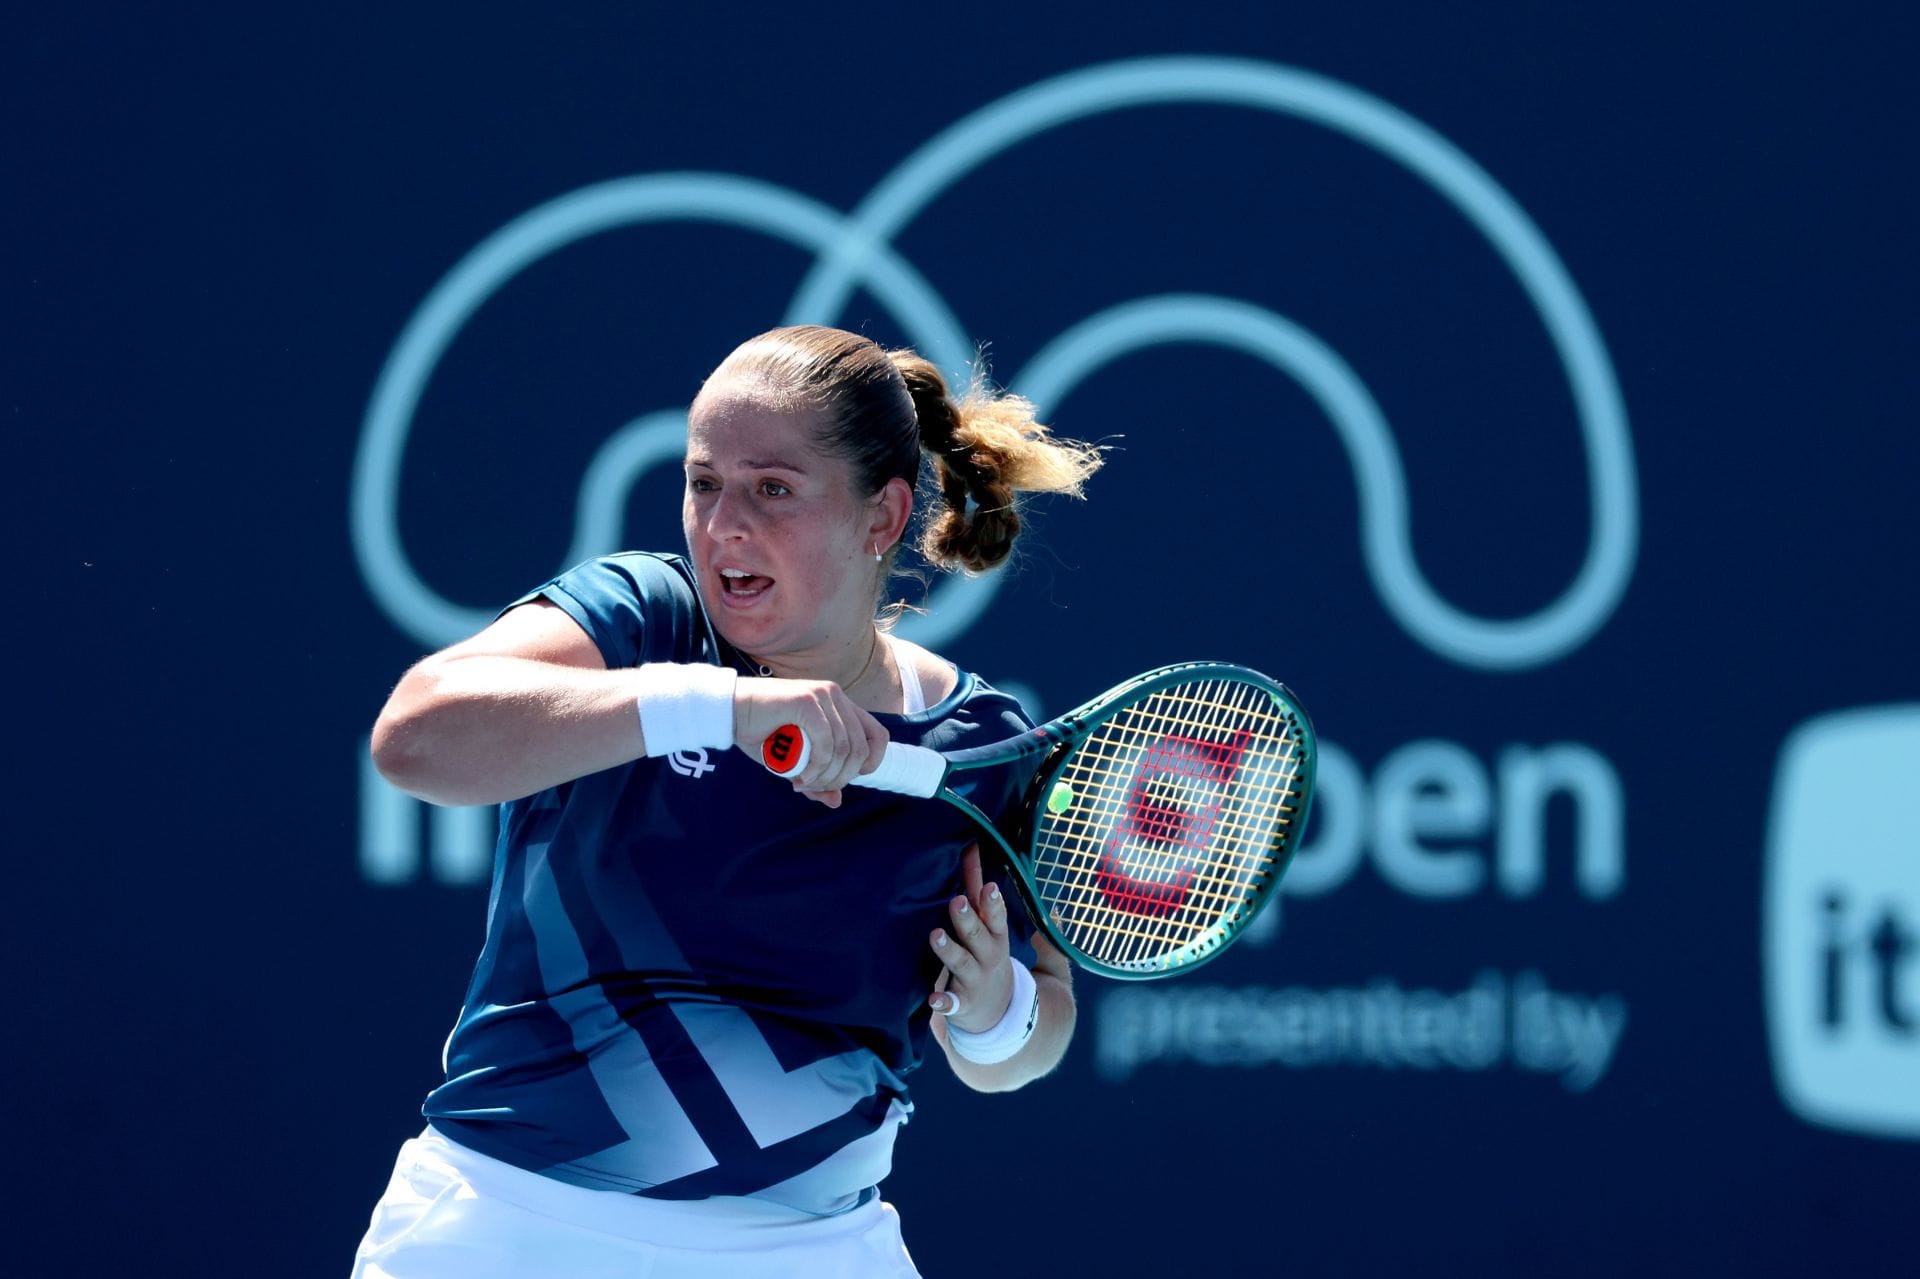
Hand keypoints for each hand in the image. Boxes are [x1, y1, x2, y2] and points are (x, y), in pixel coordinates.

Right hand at [733, 676, 888, 807]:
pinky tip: (801, 777)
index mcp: (840, 705)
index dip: (871, 763)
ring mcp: (823, 695)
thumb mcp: (793, 762)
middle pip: (860, 748)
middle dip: (841, 777)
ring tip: (803, 784)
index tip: (846, 779)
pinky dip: (816, 767)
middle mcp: (836, 696)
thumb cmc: (760, 733)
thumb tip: (836, 801)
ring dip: (826, 775)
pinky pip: (826, 743)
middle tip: (815, 788)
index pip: (878, 735)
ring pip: (844, 748)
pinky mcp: (808, 701)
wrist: (729, 711)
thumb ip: (816, 777)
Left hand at [928, 843, 1013, 1032]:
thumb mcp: (992, 927)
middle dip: (968, 919)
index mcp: (996, 936)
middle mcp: (988, 956)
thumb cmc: (988, 956)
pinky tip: (933, 1000)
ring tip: (936, 935)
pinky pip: (952, 1003)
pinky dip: (944, 1002)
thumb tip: (973, 846)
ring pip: (961, 963)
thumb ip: (979, 891)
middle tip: (956, 902)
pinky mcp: (961, 1003)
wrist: (998, 1011)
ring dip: (949, 950)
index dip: (993, 902)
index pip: (996, 915)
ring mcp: (974, 979)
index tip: (989, 887)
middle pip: (978, 935)